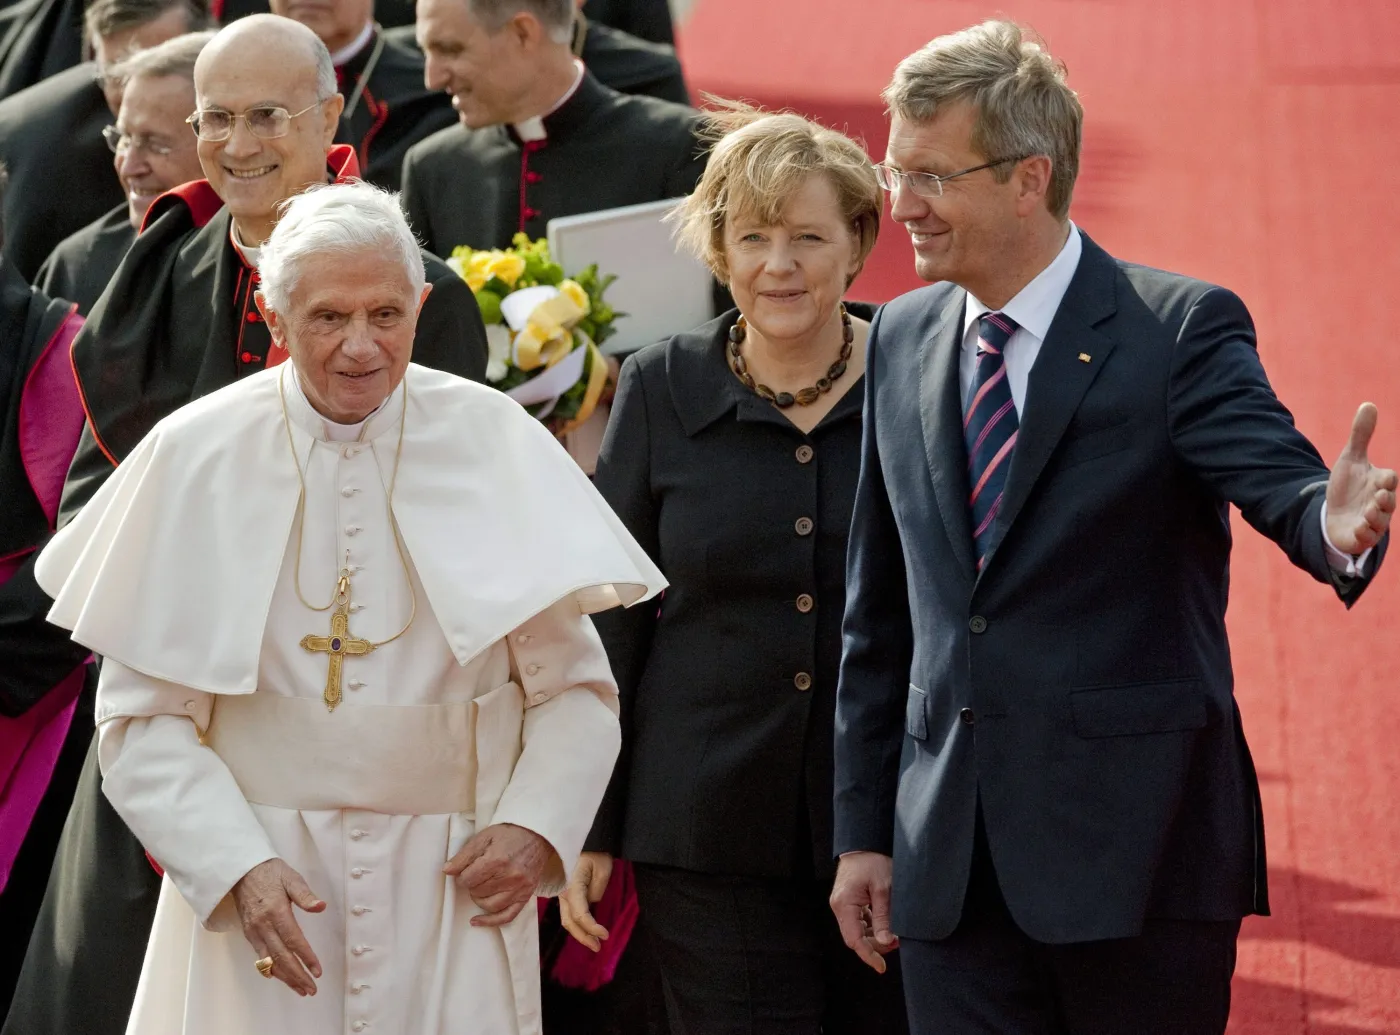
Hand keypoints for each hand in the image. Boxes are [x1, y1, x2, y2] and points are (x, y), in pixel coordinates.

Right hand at [231, 858, 324, 995]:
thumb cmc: (270, 873)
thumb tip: (321, 907)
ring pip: (269, 961)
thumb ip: (305, 894)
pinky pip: (259, 957)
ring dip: (285, 977)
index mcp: (276, 911)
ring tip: (300, 989)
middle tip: (311, 989)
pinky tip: (280, 977)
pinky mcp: (248, 934)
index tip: (317, 971)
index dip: (306, 957)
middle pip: (281, 957)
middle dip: (297, 975)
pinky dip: (270, 970)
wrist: (240, 872)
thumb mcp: (291, 877)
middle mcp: (263, 926)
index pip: (294, 940)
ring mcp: (254, 932)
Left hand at [444, 823, 554, 927]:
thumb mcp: (484, 837)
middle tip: (476, 874)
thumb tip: (447, 871)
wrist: (537, 836)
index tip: (465, 870)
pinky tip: (476, 921)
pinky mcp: (526, 896)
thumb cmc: (509, 835)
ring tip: (480, 888)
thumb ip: (464, 855)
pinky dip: (490, 922)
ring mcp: (519, 888)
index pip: (468, 879)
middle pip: (478, 892)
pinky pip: (507, 916)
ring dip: (479, 898)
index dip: (462, 876)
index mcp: (497, 860)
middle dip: (472, 884)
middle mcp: (509, 877)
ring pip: (489, 905)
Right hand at [559, 852, 613, 951]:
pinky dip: (578, 924)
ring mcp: (562, 893)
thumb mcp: (602, 868)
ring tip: (595, 942)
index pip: (580, 915)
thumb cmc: (594, 851)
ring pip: (567, 919)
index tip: (606, 935)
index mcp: (571, 886)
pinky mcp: (565, 892)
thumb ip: (597, 890)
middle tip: (598, 947)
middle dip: (583, 937)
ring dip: (580, 933)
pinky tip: (588, 929)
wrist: (586, 839)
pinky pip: (569, 912)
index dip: (592, 928)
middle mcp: (563, 892)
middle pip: (570, 921)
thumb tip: (591, 902)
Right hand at [830, 851, 899, 973]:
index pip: (854, 939)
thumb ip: (884, 917)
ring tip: (895, 932)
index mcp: (845, 904)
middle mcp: (839, 906)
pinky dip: (872, 926)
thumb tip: (886, 942)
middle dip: (875, 945)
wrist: (864, 841)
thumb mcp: (884, 890)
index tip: (882, 968)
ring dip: (875, 936)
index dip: (868, 955)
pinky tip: (885, 922)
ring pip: (857, 931)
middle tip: (897, 941)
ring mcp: (842, 904)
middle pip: (855, 938)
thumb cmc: (874, 861)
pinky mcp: (848, 901)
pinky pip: (859, 921)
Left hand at [1326, 403, 1397, 554]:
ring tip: (1366, 513)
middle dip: (1385, 499)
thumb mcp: (1351, 459)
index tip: (1384, 477)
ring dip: (1375, 517)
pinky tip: (1356, 528)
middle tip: (1378, 496)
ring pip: (1380, 521)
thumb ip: (1361, 435)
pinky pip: (1367, 537)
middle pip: (1388, 501)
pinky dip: (1363, 533)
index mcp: (1379, 483)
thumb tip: (1368, 404)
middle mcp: (1380, 503)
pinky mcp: (1362, 536)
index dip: (1388, 479)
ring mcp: (1372, 521)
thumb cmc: (1349, 486)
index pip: (1389, 480)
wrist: (1335, 514)